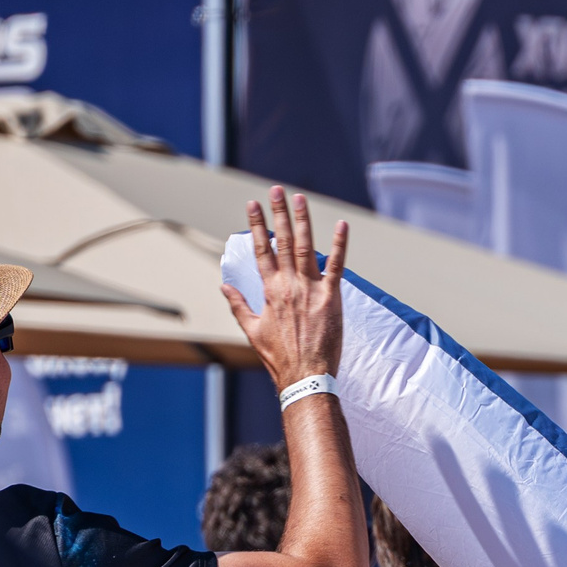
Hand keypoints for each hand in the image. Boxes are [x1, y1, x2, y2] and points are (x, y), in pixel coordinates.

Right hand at [222, 186, 350, 388]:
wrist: (305, 376)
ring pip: (306, 247)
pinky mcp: (332, 298)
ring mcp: (311, 290)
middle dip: (279, 213)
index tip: (253, 204)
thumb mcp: (252, 331)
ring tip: (300, 199)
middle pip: (283, 241)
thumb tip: (224, 287)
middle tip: (277, 190)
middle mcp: (289, 285)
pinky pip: (337, 267)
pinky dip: (340, 245)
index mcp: (270, 291)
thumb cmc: (279, 358)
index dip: (257, 226)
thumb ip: (238, 306)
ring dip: (303, 221)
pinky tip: (342, 225)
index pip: (261, 250)